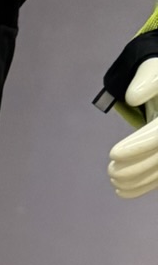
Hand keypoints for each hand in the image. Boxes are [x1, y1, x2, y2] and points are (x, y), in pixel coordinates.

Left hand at [108, 59, 157, 199]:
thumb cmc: (157, 81)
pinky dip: (141, 187)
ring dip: (136, 181)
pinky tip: (121, 191)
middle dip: (134, 168)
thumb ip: (146, 80)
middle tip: (110, 171)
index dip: (138, 147)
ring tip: (113, 179)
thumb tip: (132, 97)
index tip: (113, 153)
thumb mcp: (154, 73)